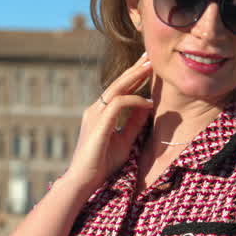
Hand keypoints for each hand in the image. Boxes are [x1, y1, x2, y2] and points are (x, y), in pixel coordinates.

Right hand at [60, 53, 153, 194]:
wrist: (84, 180)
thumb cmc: (102, 163)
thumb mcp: (124, 140)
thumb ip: (134, 123)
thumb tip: (147, 107)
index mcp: (100, 113)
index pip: (118, 89)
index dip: (133, 77)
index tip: (147, 66)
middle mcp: (96, 109)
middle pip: (117, 83)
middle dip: (134, 68)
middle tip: (149, 56)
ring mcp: (95, 114)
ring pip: (117, 88)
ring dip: (135, 77)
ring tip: (151, 68)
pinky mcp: (99, 122)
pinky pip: (119, 104)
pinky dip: (135, 101)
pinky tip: (148, 103)